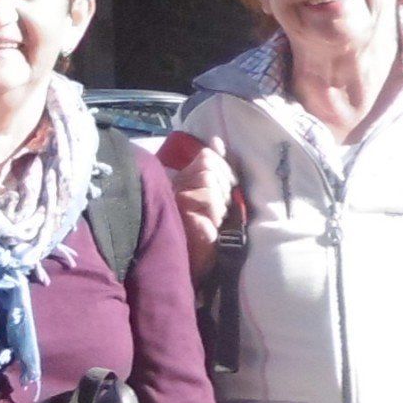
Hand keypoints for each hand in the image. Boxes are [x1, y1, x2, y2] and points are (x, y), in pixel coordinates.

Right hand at [162, 136, 237, 269]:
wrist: (196, 262)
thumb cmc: (208, 227)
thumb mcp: (215, 193)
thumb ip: (217, 166)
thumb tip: (217, 140)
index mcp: (186, 176)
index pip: (208, 157)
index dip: (224, 171)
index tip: (227, 190)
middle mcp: (176, 185)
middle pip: (210, 171)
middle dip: (223, 192)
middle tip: (218, 211)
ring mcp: (176, 201)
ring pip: (210, 187)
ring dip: (220, 208)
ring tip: (213, 221)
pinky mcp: (180, 218)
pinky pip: (206, 206)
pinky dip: (214, 219)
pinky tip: (209, 229)